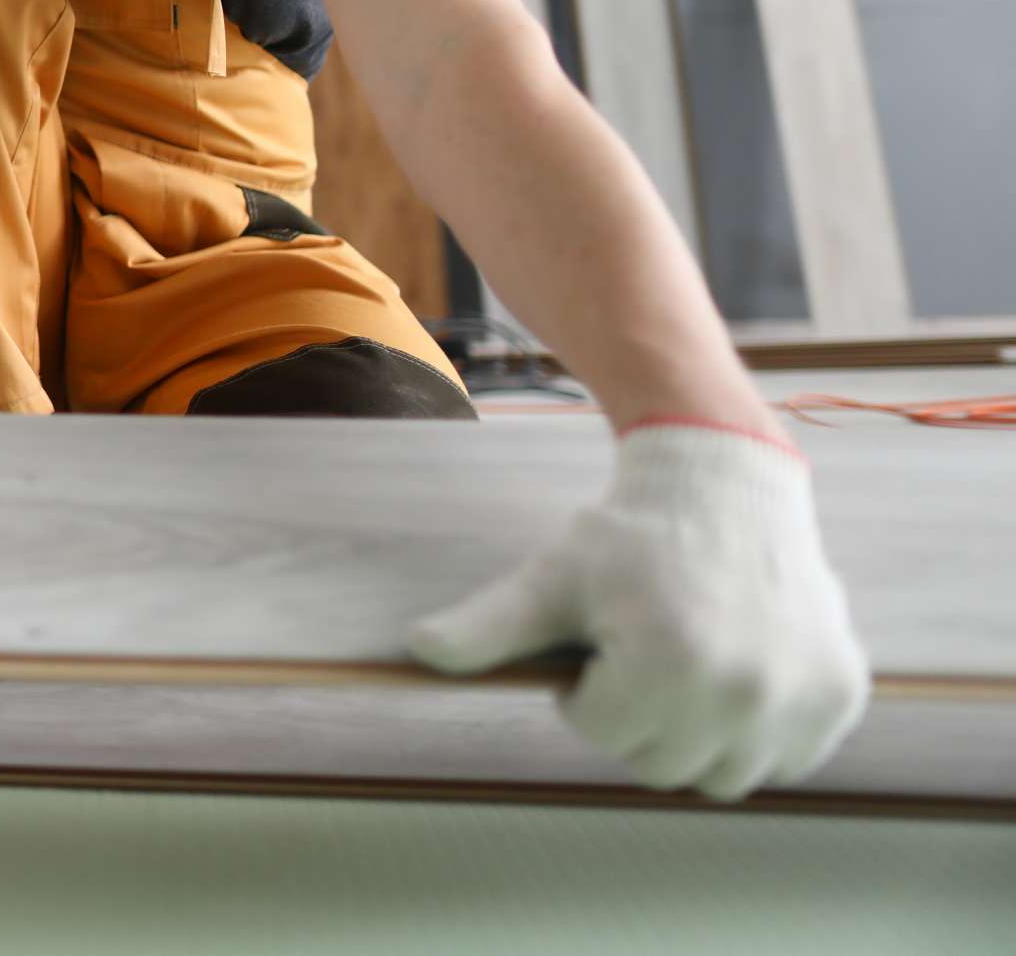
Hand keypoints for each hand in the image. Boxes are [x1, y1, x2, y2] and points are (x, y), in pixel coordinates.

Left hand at [409, 421, 870, 800]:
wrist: (726, 482)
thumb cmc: (628, 536)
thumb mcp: (551, 579)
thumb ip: (487, 626)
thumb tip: (418, 650)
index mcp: (670, 663)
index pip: (600, 733)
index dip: (585, 688)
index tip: (599, 638)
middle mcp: (745, 688)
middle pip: (659, 764)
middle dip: (635, 714)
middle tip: (640, 647)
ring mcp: (800, 695)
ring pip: (721, 775)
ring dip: (694, 732)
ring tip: (685, 660)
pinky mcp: (840, 694)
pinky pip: (784, 759)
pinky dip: (757, 733)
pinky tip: (737, 670)